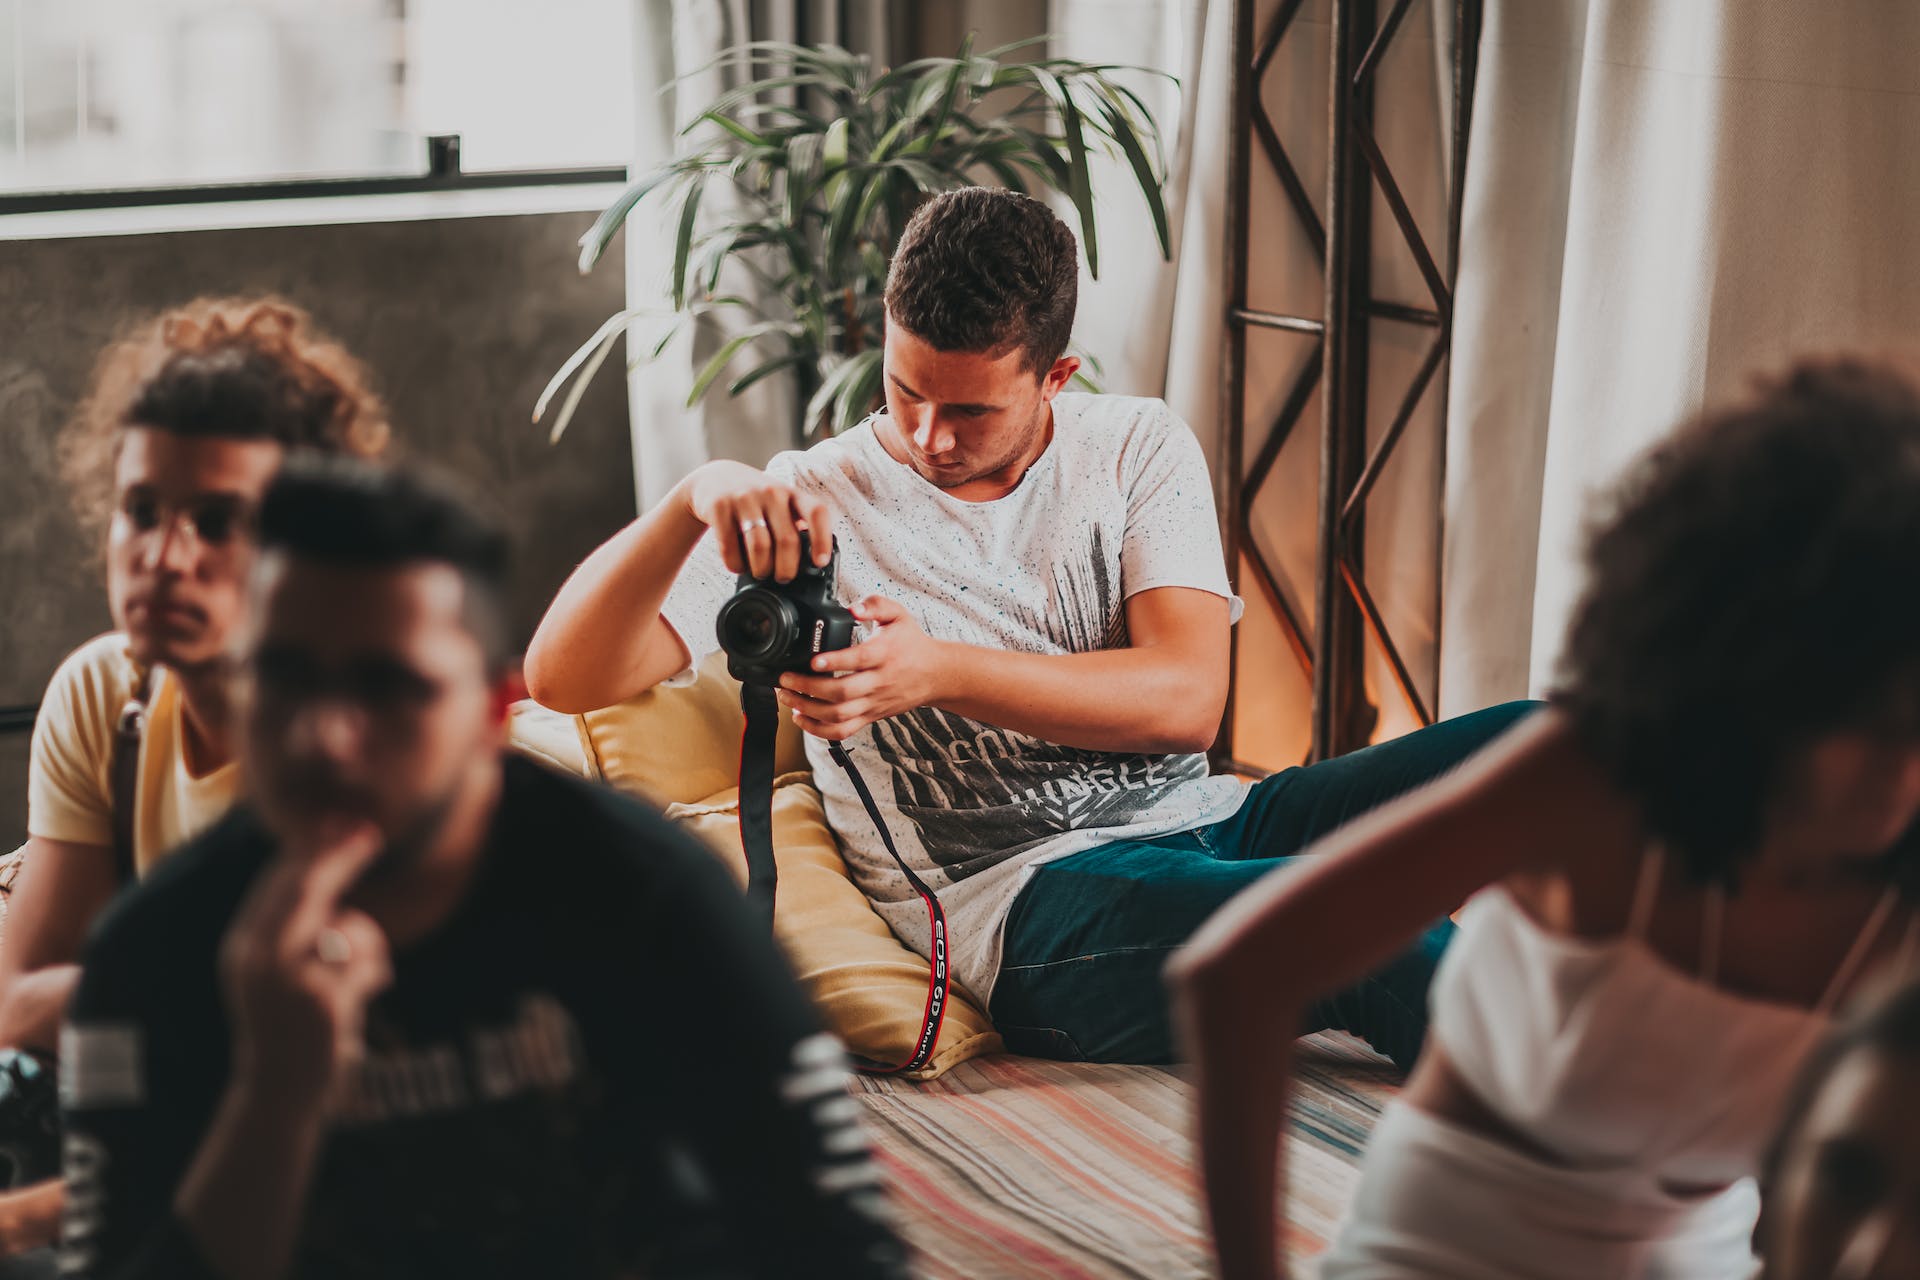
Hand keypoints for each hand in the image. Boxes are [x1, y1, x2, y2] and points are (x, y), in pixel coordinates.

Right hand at [218, 826, 391, 1108]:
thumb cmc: (286, 1025)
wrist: (278, 1090)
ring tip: (361, 975)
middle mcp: (259, 959)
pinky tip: (365, 996)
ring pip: (347, 927)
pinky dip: (377, 973)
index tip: (338, 824)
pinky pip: (368, 963)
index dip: (310, 851)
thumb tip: (325, 868)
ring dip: (368, 942)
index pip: (276, 884)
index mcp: (243, 947)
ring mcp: (290, 980)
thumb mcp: (275, 973)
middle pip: (306, 889)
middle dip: (340, 857)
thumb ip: (291, 929)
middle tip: (369, 834)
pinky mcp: (324, 1002)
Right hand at [679, 460, 835, 581]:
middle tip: (783, 577)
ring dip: (761, 569)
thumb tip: (811, 562)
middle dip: (786, 569)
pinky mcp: (720, 506)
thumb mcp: (779, 504)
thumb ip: (794, 526)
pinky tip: (737, 565)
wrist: (713, 478)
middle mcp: (771, 492)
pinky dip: (735, 565)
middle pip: (787, 540)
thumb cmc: (755, 499)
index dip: (822, 539)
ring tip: (760, 572)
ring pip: (759, 547)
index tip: (820, 562)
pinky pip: (730, 547)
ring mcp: (744, 498)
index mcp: (791, 494)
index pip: (816, 513)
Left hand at [777, 596, 948, 739]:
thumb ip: (875, 604)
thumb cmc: (912, 643)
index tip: (813, 660)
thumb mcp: (898, 615)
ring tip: (787, 697)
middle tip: (786, 679)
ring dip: (808, 709)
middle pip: (842, 693)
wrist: (935, 674)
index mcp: (884, 654)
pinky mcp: (870, 717)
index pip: (859, 660)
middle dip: (808, 688)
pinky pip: (843, 731)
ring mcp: (874, 703)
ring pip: (838, 715)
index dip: (834, 662)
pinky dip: (819, 730)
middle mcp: (879, 682)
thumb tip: (853, 607)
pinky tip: (802, 718)